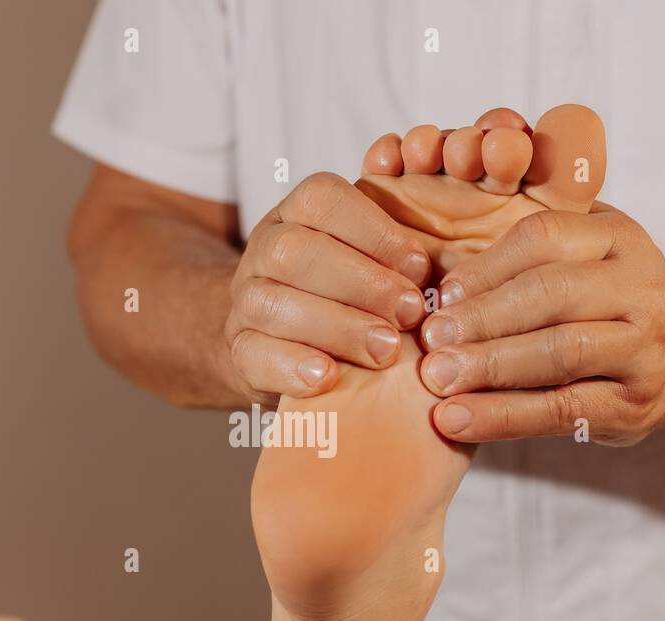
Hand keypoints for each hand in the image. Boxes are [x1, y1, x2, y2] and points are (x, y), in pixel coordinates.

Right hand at [226, 172, 430, 402]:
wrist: (285, 341)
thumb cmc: (346, 294)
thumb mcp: (369, 255)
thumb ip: (394, 238)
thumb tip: (425, 221)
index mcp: (296, 213)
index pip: (321, 199)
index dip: (374, 230)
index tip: (420, 267)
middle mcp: (263, 250)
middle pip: (294, 251)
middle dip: (361, 283)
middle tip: (412, 313)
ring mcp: (245, 302)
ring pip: (272, 304)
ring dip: (336, 327)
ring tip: (385, 351)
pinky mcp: (239, 352)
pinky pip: (253, 354)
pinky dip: (292, 366)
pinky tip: (328, 377)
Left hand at [418, 205, 664, 444]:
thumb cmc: (603, 306)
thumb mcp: (581, 261)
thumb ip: (523, 258)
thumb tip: (435, 280)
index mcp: (617, 237)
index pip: (544, 237)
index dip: (485, 266)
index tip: (440, 294)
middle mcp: (640, 286)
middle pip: (552, 294)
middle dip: (483, 317)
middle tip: (430, 338)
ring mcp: (644, 347)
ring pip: (560, 351)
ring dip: (490, 366)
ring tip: (437, 378)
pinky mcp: (633, 405)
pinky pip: (560, 409)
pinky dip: (502, 417)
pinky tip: (454, 419)